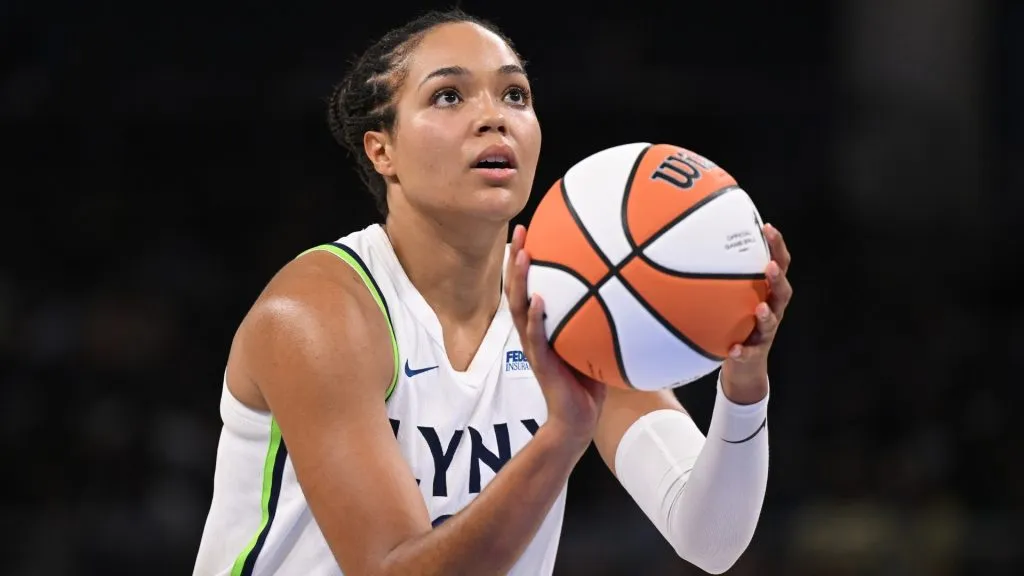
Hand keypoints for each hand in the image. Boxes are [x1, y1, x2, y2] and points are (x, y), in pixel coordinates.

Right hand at [505, 224, 606, 449]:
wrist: (578, 420)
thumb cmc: (588, 381)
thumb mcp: (596, 342)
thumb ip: (604, 317)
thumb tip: (633, 289)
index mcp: (543, 325)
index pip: (530, 284)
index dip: (528, 258)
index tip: (532, 228)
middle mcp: (534, 331)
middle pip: (518, 288)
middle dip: (518, 258)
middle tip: (521, 229)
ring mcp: (534, 347)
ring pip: (520, 308)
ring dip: (520, 280)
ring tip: (524, 254)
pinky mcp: (541, 364)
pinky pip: (536, 338)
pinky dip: (536, 318)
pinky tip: (539, 300)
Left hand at [720, 223, 793, 403]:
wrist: (744, 364)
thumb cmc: (736, 321)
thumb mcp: (731, 296)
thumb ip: (721, 274)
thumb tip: (691, 244)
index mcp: (767, 292)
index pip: (778, 264)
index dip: (776, 246)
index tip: (768, 227)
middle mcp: (772, 309)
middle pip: (782, 291)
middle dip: (777, 278)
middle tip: (770, 266)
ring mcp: (765, 332)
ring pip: (771, 322)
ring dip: (766, 315)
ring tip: (759, 308)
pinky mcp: (754, 353)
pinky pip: (749, 352)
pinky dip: (742, 350)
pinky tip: (733, 349)